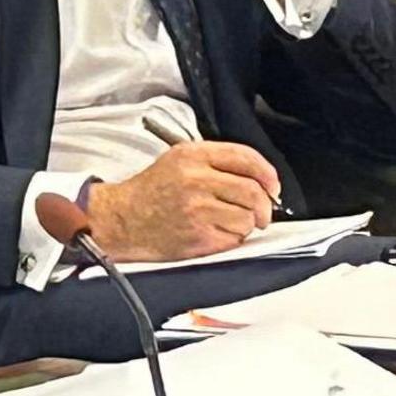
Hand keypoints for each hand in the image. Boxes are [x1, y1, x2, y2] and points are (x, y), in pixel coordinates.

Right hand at [85, 140, 281, 262]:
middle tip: (263, 213)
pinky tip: (217, 233)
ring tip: (233, 223)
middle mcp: (196, 180)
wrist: (121, 220)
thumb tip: (259, 177)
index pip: (245, 158)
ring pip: (247, 217)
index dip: (267, 173)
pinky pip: (233, 239)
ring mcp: (197, 210)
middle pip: (252, 191)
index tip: (273, 186)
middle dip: (265, 205)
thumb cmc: (150, 191)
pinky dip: (233, 238)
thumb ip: (216, 161)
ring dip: (247, 223)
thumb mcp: (178, 159)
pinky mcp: (197, 237)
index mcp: (193, 156)